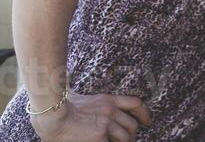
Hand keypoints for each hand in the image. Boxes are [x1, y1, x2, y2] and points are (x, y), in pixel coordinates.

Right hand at [31, 94, 150, 141]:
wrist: (51, 117)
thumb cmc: (58, 106)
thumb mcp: (71, 92)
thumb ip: (71, 84)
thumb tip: (63, 74)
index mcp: (108, 100)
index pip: (136, 104)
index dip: (145, 114)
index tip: (148, 122)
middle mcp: (111, 111)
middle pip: (132, 125)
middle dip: (132, 134)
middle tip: (128, 139)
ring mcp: (106, 124)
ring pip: (125, 137)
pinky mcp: (100, 136)